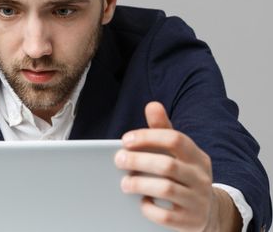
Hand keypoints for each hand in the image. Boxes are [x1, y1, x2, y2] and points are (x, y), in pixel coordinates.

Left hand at [114, 102, 241, 231]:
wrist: (208, 212)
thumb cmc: (182, 174)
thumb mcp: (177, 152)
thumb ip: (163, 129)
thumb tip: (152, 105)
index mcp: (197, 156)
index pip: (175, 139)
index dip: (147, 137)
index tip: (125, 140)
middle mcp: (200, 177)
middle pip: (167, 165)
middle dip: (138, 161)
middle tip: (118, 160)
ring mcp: (197, 200)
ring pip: (166, 189)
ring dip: (139, 184)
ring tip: (124, 183)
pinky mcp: (190, 221)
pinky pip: (166, 216)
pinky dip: (150, 208)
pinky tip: (141, 202)